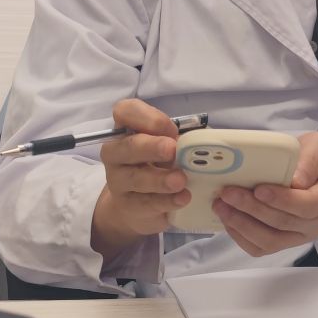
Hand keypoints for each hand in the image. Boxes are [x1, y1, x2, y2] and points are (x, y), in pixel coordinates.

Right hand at [91, 99, 189, 253]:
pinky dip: (166, 201)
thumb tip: (201, 141)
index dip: (147, 117)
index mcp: (126, 129)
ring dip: (159, 179)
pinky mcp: (127, 205)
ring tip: (180, 180)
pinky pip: (145, 203)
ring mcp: (118, 180)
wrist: (138, 204)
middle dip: (151, 146)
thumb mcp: (168, 146)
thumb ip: (179, 139)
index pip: (125, 111)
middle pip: (127, 146)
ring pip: (134, 177)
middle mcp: (116, 153)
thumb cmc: (158, 164)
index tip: (171, 129)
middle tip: (173, 150)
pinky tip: (182, 198)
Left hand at [213, 133, 317, 257]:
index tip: (259, 189)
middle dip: (252, 208)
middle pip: (283, 223)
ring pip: (270, 240)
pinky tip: (228, 218)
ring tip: (222, 206)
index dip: (282, 200)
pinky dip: (241, 236)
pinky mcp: (285, 240)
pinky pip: (261, 248)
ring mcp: (301, 235)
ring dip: (242, 224)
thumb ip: (311, 159)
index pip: (308, 205)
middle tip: (229, 193)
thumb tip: (294, 180)